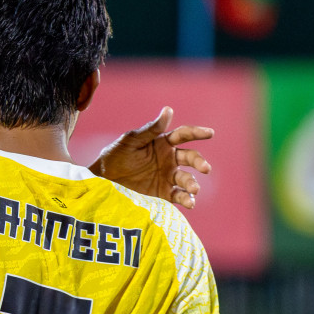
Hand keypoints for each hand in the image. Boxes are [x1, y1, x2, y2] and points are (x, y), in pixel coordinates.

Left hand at [90, 107, 213, 208]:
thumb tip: (169, 110)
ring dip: (193, 184)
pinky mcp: (163, 194)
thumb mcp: (131, 141)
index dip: (197, 133)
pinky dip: (186, 200)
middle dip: (199, 162)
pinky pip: (178, 196)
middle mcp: (169, 159)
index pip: (184, 135)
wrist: (103, 181)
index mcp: (163, 143)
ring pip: (187, 179)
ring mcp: (167, 177)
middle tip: (205, 168)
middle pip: (190, 158)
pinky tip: (190, 203)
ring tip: (193, 189)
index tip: (210, 133)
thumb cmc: (115, 155)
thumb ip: (151, 129)